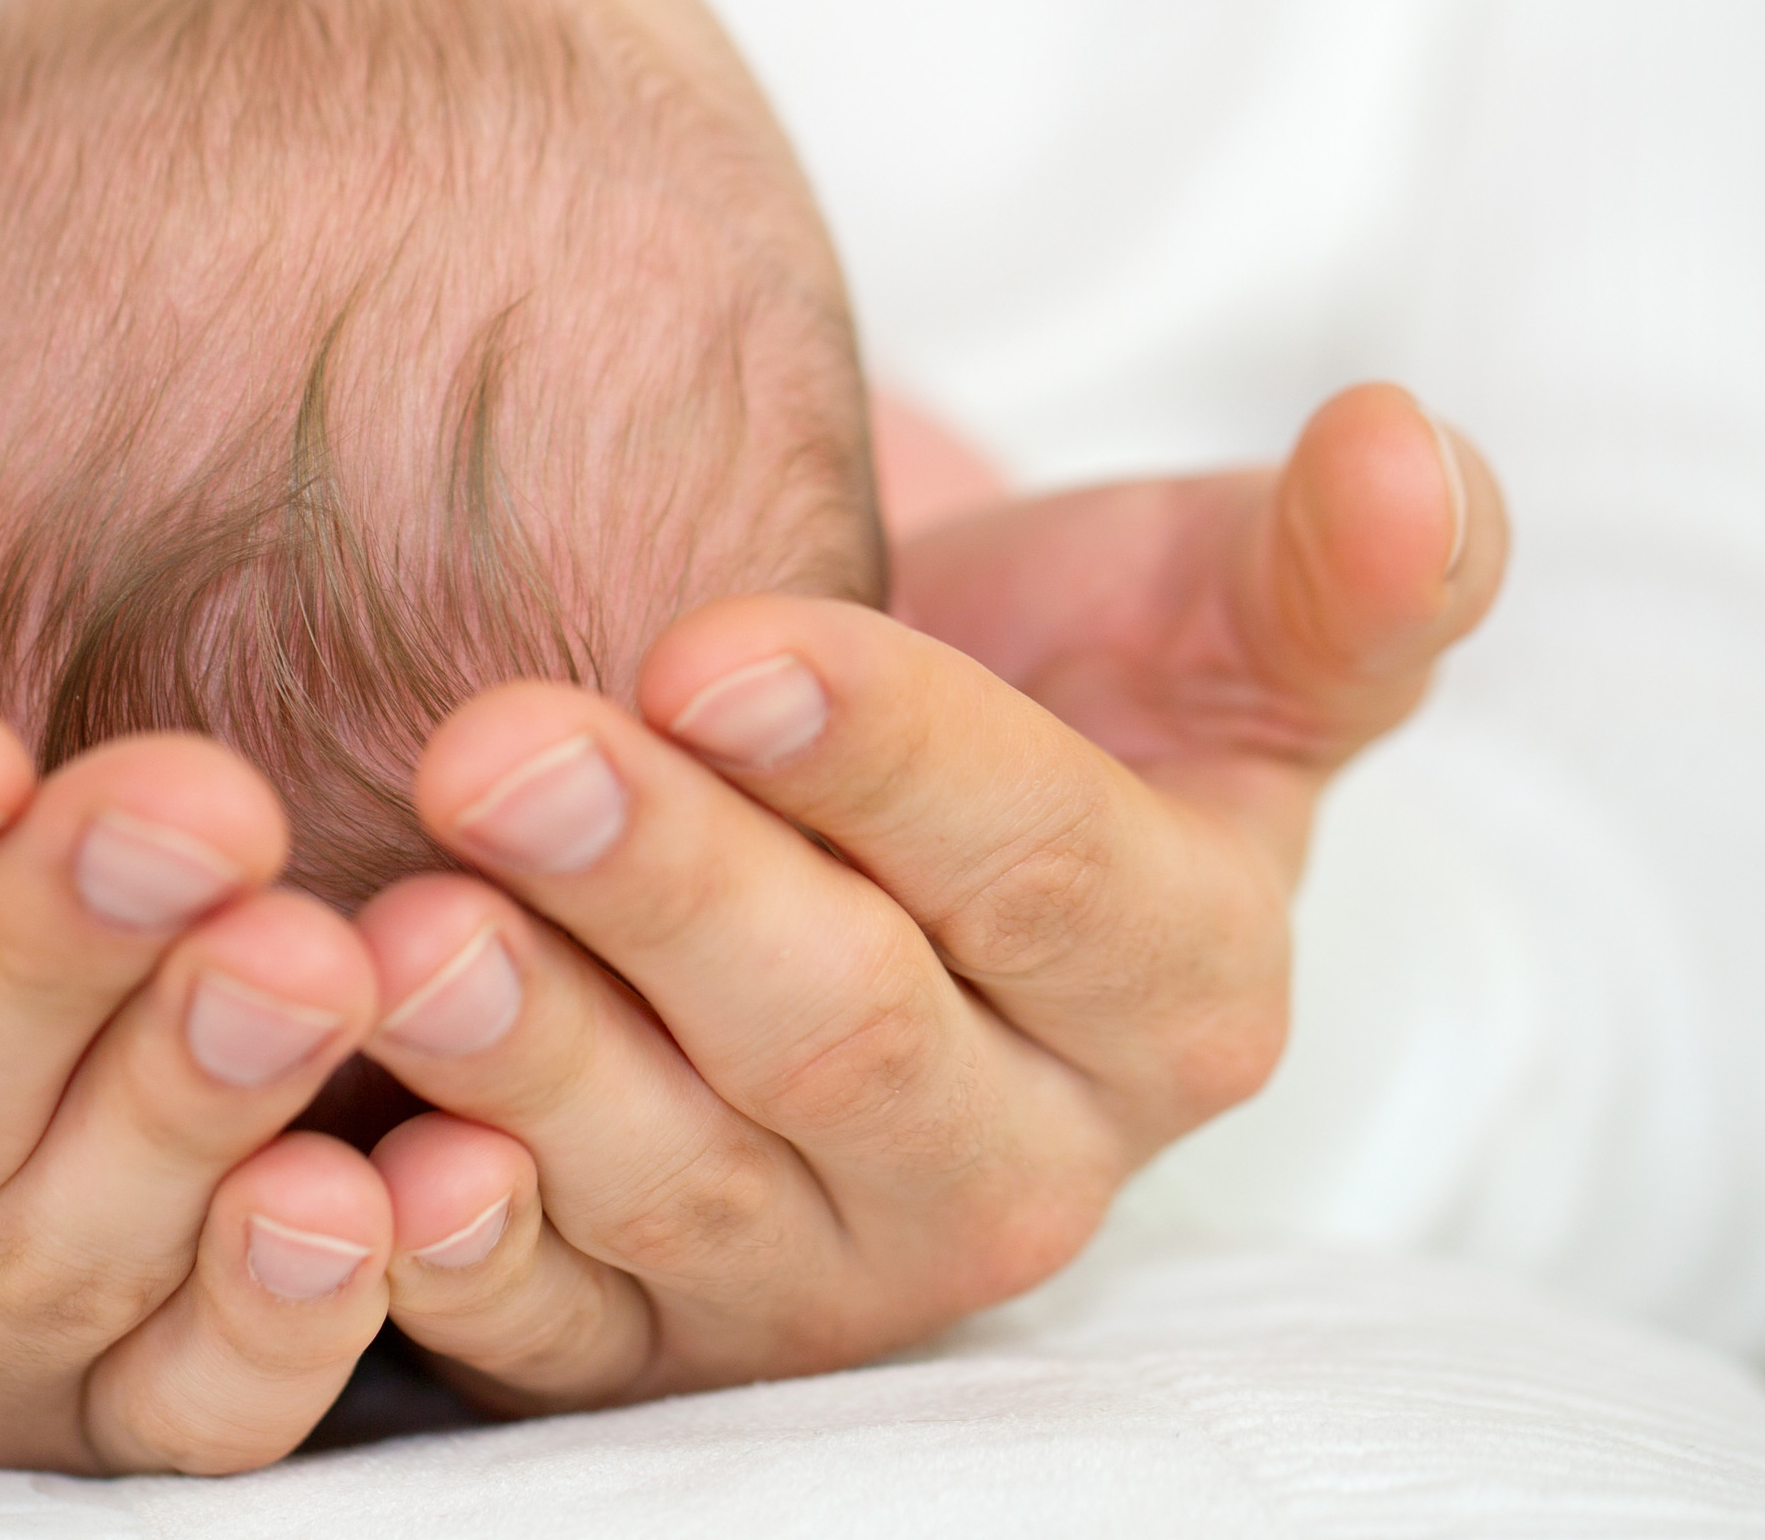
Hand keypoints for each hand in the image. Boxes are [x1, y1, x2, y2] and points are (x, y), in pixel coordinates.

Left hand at [349, 384, 1507, 1409]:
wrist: (860, 838)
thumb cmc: (1039, 706)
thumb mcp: (1208, 628)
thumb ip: (1329, 575)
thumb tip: (1407, 441)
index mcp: (1178, 989)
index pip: (1038, 872)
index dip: (883, 758)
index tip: (709, 642)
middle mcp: (1014, 1166)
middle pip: (843, 1037)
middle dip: (671, 890)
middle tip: (500, 752)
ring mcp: (827, 1272)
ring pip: (681, 1186)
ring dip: (536, 1066)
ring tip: (403, 936)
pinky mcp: (654, 1338)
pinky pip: (559, 1337)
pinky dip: (460, 1269)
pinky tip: (372, 1174)